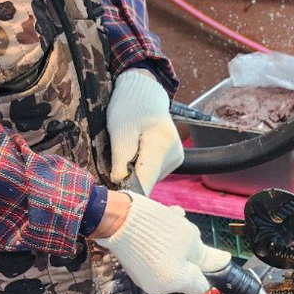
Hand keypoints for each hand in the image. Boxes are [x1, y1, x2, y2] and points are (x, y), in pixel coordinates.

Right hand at [94, 193, 231, 293]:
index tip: (204, 256)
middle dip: (188, 257)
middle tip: (183, 236)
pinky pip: (155, 262)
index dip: (206, 271)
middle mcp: (160, 288)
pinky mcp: (134, 270)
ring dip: (174, 249)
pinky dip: (159, 248)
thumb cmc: (157, 228)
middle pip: (184, 276)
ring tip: (169, 226)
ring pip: (170, 266)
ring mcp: (145, 280)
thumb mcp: (189, 237)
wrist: (116, 218)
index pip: (202, 287)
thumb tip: (223, 261)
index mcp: (177, 282)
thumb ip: (206, 254)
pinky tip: (158, 228)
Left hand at [106, 69, 183, 192]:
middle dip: (132, 179)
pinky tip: (138, 154)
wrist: (145, 95)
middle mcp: (174, 154)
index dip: (130, 191)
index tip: (117, 199)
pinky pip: (156, 172)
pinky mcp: (176, 159)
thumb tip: (120, 182)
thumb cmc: (129, 108)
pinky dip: (144, 168)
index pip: (146, 179)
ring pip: (152, 177)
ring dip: (138, 173)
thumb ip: (120, 159)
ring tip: (129, 155)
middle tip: (116, 168)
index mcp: (160, 145)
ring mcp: (177, 158)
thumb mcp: (119, 131)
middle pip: (149, 180)